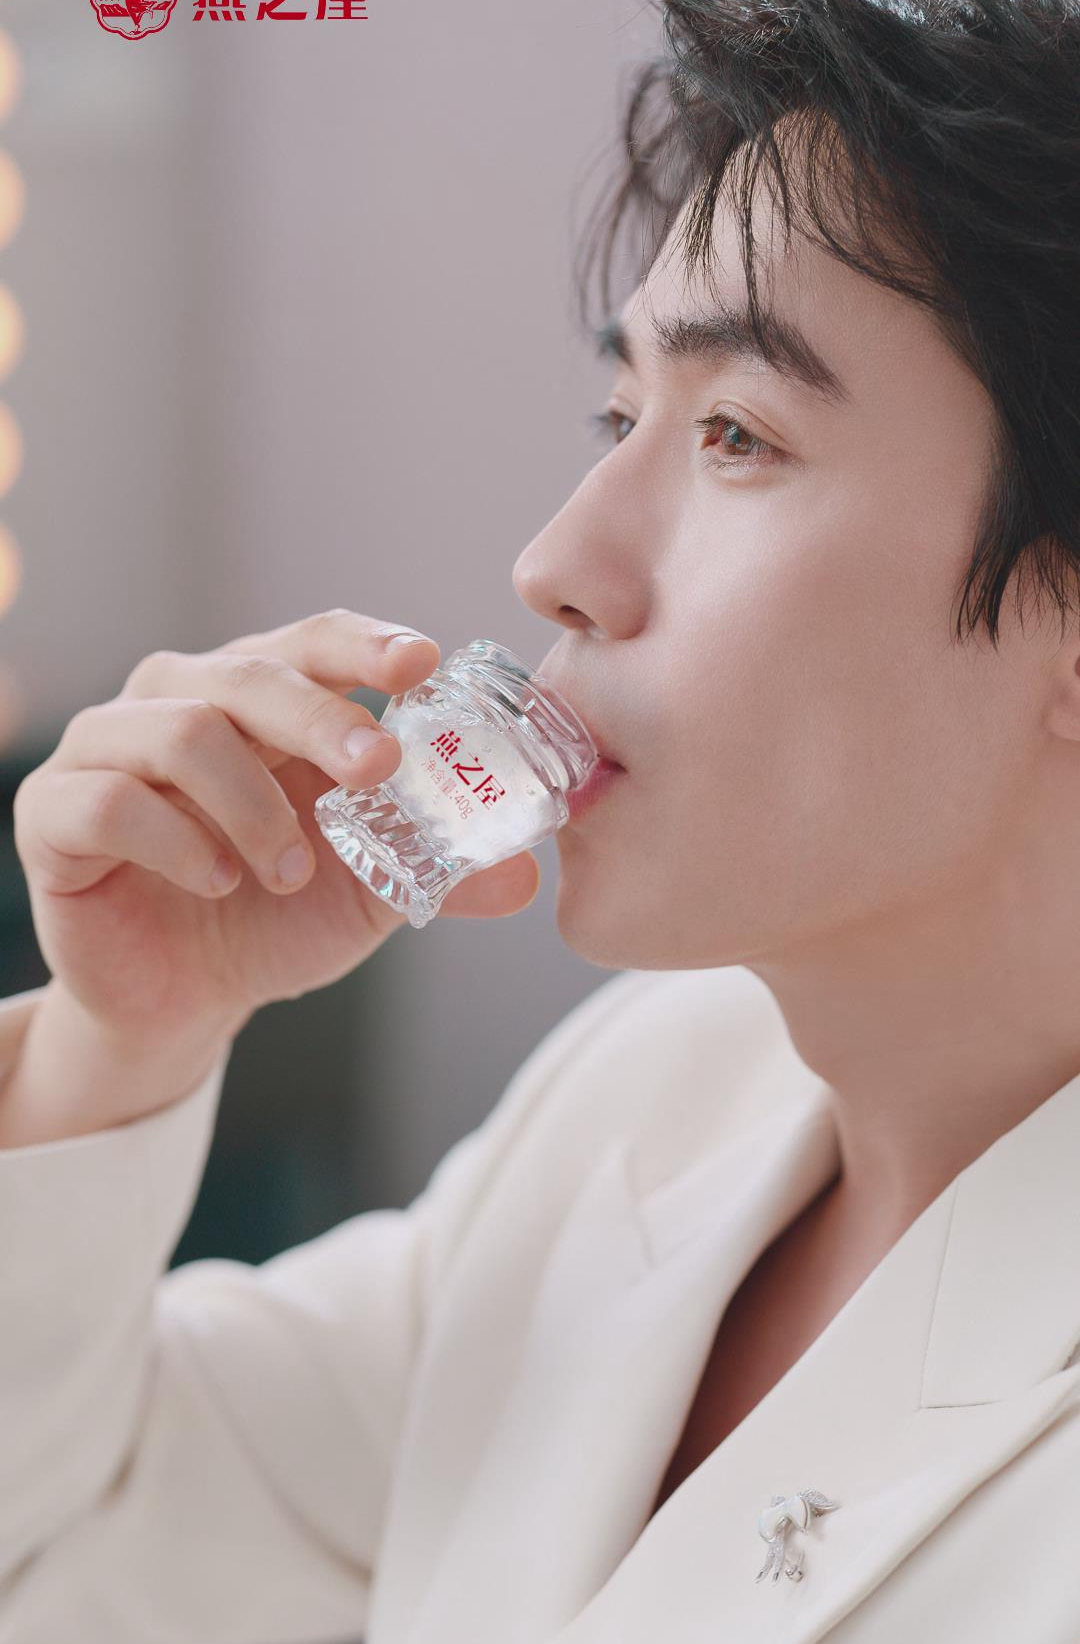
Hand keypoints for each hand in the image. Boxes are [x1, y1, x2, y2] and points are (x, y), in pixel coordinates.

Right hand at [13, 609, 541, 1044]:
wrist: (185, 1002)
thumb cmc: (274, 918)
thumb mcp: (372, 892)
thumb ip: (444, 870)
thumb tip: (527, 870)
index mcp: (258, 699)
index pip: (311, 641)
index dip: (363, 643)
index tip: (420, 663)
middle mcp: (178, 700)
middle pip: (249, 674)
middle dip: (322, 718)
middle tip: (376, 773)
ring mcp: (109, 748)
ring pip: (181, 731)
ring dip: (252, 804)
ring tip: (288, 873)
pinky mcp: (55, 812)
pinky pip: (108, 801)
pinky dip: (177, 841)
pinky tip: (219, 882)